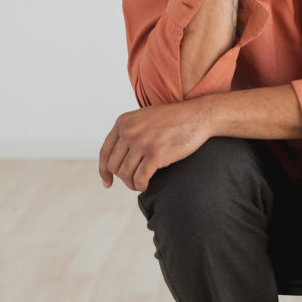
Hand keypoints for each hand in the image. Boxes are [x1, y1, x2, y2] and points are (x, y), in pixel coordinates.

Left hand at [98, 100, 212, 191]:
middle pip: (113, 166)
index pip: (105, 152)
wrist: (198, 116)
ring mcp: (142, 142)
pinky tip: (147, 185)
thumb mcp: (145, 117)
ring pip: (125, 174)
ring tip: (141, 184)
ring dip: (132, 183)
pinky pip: (139, 178)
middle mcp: (129, 131)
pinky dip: (141, 185)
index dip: (103, 171)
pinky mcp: (155, 154)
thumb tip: (117, 156)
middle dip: (122, 178)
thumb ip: (130, 131)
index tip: (108, 183)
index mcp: (124, 122)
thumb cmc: (174, 119)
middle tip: (133, 181)